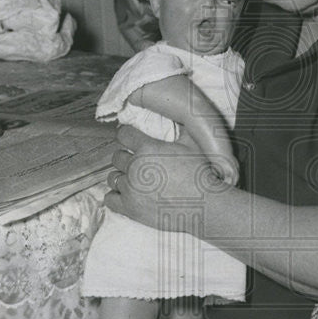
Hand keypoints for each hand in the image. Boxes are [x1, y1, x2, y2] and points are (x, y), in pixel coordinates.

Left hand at [104, 125, 228, 232]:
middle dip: (126, 158)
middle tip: (138, 163)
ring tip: (135, 180)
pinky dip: (117, 196)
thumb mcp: (193, 143)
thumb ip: (181, 125)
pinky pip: (110, 199)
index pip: (123, 134)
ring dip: (122, 177)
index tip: (133, 140)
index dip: (128, 135)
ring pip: (113, 178)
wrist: (207, 206)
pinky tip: (128, 194)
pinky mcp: (131, 209)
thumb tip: (178, 110)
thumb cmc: (202, 173)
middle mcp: (135, 167)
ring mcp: (131, 189)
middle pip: (116, 157)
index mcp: (147, 148)